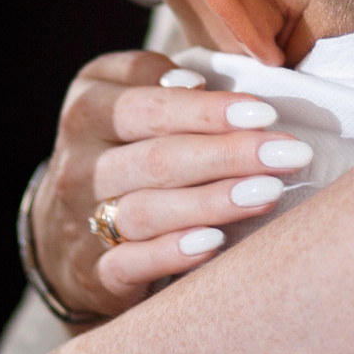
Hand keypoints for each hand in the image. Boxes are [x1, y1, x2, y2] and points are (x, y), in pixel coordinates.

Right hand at [35, 49, 313, 317]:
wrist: (64, 235)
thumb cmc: (124, 152)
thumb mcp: (128, 103)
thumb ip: (162, 85)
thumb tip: (198, 81)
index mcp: (89, 109)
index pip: (148, 104)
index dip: (208, 109)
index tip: (266, 114)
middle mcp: (80, 164)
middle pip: (156, 157)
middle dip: (229, 154)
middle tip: (289, 155)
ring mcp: (80, 220)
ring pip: (146, 210)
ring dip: (212, 202)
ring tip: (269, 193)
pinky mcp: (91, 272)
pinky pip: (128, 263)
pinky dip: (171, 253)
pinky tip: (215, 244)